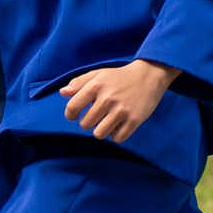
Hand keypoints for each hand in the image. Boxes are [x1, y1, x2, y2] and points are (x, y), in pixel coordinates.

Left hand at [61, 60, 177, 144]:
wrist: (149, 76)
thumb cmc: (120, 76)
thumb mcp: (99, 74)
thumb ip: (79, 82)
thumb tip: (63, 93)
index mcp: (96, 85)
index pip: (73, 107)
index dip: (70, 114)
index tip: (74, 116)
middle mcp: (107, 98)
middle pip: (85, 124)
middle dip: (88, 122)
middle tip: (97, 115)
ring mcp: (121, 110)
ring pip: (99, 134)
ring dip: (101, 130)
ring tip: (107, 121)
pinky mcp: (134, 120)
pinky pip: (117, 138)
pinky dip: (115, 135)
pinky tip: (118, 125)